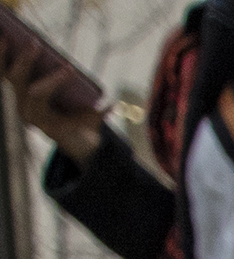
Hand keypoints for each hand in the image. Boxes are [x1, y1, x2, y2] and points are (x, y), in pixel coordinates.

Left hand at [1, 43, 104, 164]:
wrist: (67, 137)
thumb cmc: (82, 126)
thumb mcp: (92, 122)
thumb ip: (101, 114)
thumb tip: (113, 105)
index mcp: (41, 118)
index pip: (40, 95)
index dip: (53, 81)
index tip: (69, 68)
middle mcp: (23, 109)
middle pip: (18, 83)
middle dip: (26, 62)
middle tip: (36, 44)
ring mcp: (14, 99)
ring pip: (4, 76)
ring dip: (4, 56)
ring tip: (7, 37)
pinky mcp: (12, 91)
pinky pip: (2, 72)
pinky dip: (2, 56)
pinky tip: (4, 40)